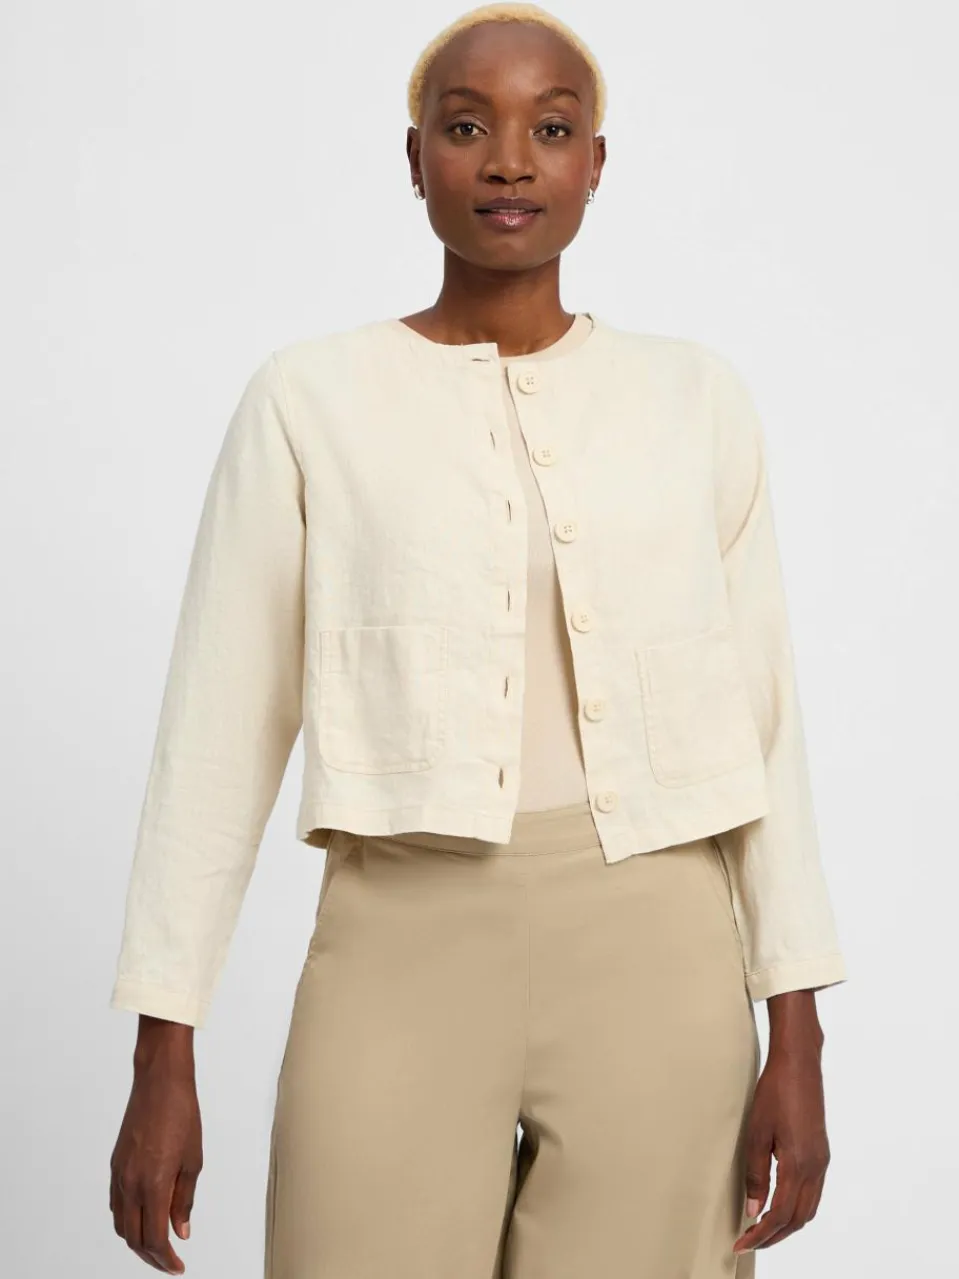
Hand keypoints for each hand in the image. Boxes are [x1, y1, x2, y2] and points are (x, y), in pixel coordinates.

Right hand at [109, 1016, 201, 1272]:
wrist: (160, 1083)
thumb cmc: (182, 1114)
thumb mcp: (193, 1160)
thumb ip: (184, 1200)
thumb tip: (180, 1231)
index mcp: (153, 1184)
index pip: (154, 1238)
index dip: (166, 1259)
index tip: (178, 1267)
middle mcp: (130, 1184)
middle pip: (134, 1238)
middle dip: (151, 1256)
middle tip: (170, 1262)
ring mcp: (119, 1175)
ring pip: (121, 1224)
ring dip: (137, 1240)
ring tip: (157, 1245)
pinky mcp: (115, 1165)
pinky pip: (116, 1205)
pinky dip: (127, 1220)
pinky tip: (143, 1218)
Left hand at [732, 992, 829, 1253]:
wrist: (799, 1064)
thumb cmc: (775, 1093)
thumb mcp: (756, 1133)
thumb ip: (756, 1175)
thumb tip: (753, 1212)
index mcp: (799, 1165)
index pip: (780, 1215)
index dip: (760, 1234)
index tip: (740, 1243)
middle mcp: (816, 1168)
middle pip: (798, 1219)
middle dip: (774, 1236)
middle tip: (749, 1242)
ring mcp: (822, 1161)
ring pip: (808, 1209)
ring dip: (787, 1225)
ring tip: (762, 1229)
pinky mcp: (821, 1152)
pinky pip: (813, 1193)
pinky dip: (797, 1208)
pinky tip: (780, 1205)